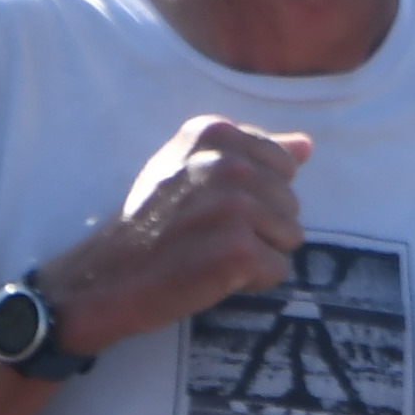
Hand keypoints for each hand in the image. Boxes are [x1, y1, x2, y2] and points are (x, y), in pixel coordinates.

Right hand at [37, 119, 312, 360]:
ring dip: (258, 254)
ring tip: (212, 255)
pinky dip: (252, 282)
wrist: (108, 276)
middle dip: (260, 227)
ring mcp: (234, 206)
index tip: (212, 210)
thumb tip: (307, 146)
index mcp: (213, 133)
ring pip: (291, 236)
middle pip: (290, 202)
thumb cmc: (150, 224)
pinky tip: (214, 276)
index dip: (256, 196)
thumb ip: (250, 152)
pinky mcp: (238, 249)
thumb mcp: (187, 169)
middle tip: (209, 238)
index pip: (283, 165)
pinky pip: (278, 269)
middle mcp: (226, 162)